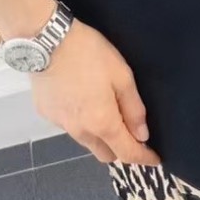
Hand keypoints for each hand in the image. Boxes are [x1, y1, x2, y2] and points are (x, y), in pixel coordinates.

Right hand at [31, 18, 160, 165]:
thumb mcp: (122, 75)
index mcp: (102, 123)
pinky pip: (69, 126)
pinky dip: (79, 121)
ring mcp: (60, 124)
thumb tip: (141, 134)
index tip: (154, 158)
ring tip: (102, 110)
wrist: (45, 40)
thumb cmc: (89, 54)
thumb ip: (133, 108)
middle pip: (105, 154)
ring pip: (86, 141)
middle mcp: (80, 131)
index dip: (144, 158)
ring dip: (98, 135)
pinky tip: (79, 98)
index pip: (127, 154)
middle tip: (128, 129)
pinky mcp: (46, 114)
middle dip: (120, 149)